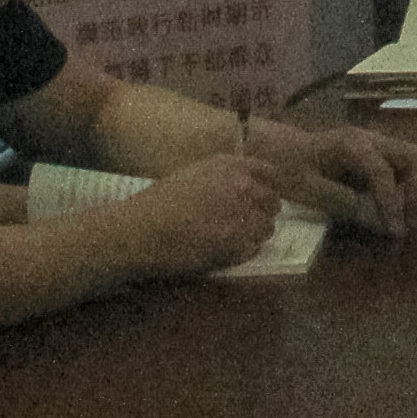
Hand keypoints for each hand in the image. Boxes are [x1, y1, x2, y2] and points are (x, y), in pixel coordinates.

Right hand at [121, 152, 288, 274]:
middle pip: (273, 202)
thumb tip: (246, 186)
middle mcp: (244, 187)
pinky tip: (222, 250)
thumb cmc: (160, 201)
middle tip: (244, 222)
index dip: (266, 188)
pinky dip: (243, 251)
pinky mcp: (238, 245)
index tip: (260, 198)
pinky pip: (254, 249)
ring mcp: (244, 217)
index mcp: (232, 166)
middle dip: (262, 212)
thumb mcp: (195, 173)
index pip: (271, 174)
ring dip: (254, 233)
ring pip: (267, 228)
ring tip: (231, 238)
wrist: (142, 230)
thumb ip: (225, 176)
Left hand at [244, 116, 416, 239]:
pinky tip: (414, 212)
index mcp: (351, 144)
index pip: (383, 172)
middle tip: (411, 221)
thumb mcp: (310, 191)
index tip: (396, 232)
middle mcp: (374, 139)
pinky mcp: (387, 156)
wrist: (282, 150)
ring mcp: (384, 145)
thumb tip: (382, 223)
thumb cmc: (290, 169)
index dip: (392, 204)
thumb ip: (346, 204)